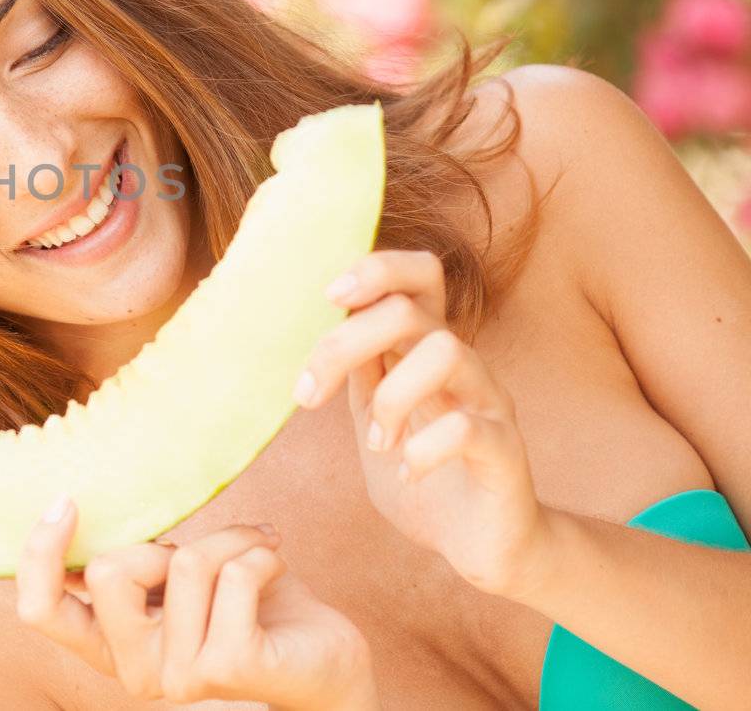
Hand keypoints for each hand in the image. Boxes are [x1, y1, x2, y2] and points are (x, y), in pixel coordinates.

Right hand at [15, 500, 378, 709]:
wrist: (327, 662)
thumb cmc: (252, 608)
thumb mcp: (181, 579)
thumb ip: (138, 561)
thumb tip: (87, 502)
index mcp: (113, 646)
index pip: (40, 610)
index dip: (39, 554)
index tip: (66, 502)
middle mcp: (135, 671)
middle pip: (107, 571)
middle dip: (163, 540)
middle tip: (208, 550)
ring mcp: (179, 676)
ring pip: (185, 562)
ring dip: (233, 538)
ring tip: (258, 550)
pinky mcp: (228, 667)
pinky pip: (236, 574)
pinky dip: (263, 553)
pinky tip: (277, 568)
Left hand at [294, 249, 554, 598]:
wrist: (481, 545)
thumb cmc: (421, 475)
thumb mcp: (371, 414)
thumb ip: (354, 369)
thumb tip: (307, 326)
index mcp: (426, 349)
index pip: (419, 274)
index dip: (375, 269)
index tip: (326, 297)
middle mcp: (463, 364)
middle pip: (410, 310)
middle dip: (345, 343)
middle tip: (309, 395)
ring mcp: (489, 403)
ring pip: (446, 351)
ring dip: (392, 397)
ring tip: (377, 441)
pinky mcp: (506, 452)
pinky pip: (466, 429)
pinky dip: (423, 451)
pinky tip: (408, 473)